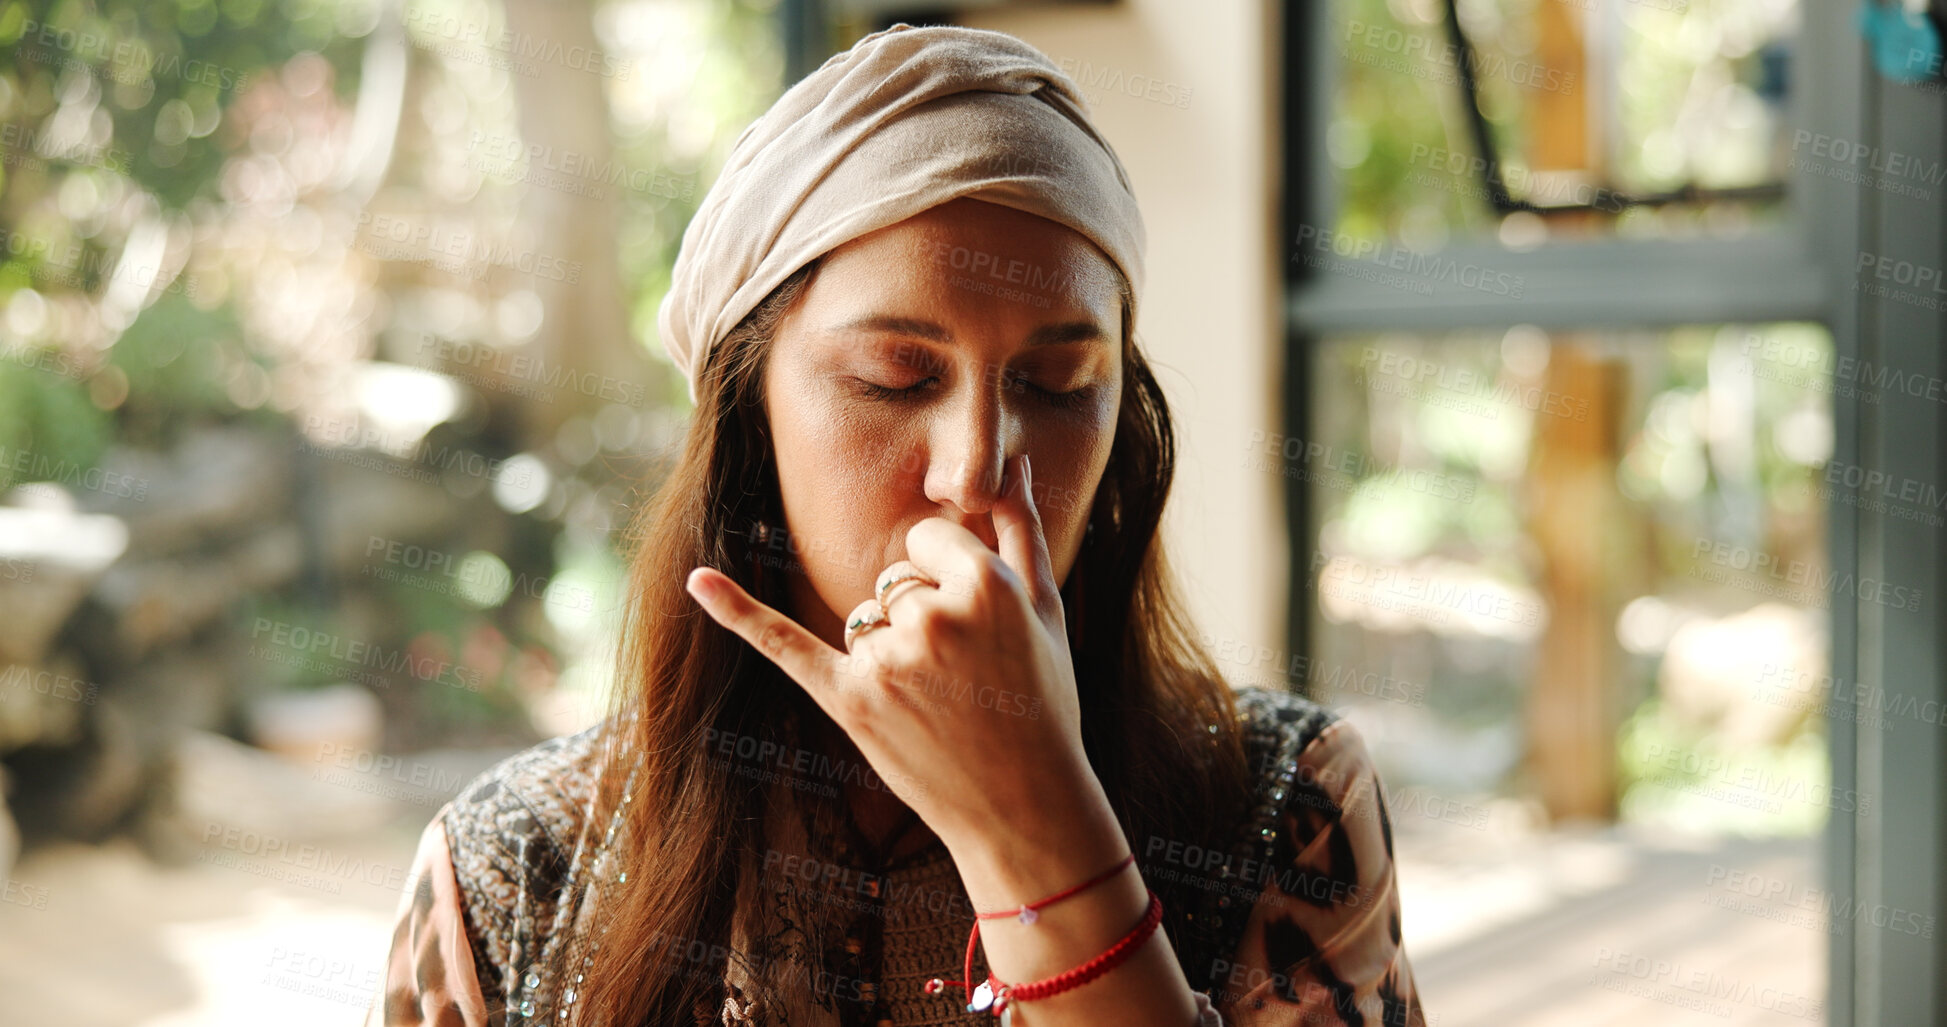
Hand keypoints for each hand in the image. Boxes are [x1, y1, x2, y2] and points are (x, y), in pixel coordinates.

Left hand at [684, 453, 1111, 857]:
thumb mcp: (1046, 611)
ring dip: (890, 651)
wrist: (1025, 807)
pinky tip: (699, 581)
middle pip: (895, 579)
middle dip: (919, 614)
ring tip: (937, 702)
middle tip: (965, 676)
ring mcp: (886, 662)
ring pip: (864, 620)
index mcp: (985, 586)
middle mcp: (931, 618)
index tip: (974, 619)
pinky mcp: (849, 701)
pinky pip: (787, 643)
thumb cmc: (1044, 703)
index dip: (946, 571)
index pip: (928, 538)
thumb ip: (1021, 528)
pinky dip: (739, 611)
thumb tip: (1010, 462)